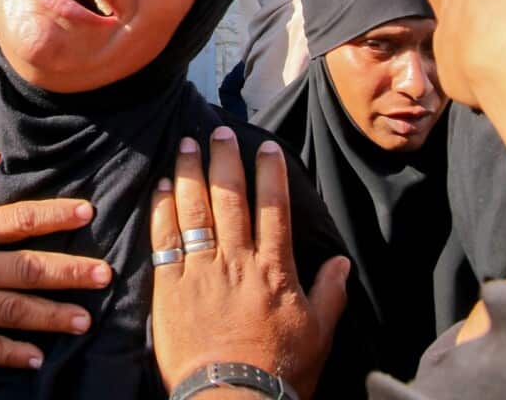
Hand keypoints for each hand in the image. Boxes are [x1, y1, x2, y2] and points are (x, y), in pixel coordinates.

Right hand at [0, 150, 112, 369]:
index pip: (20, 220)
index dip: (56, 215)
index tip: (88, 213)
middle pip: (29, 269)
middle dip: (71, 272)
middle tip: (106, 275)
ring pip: (15, 311)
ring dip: (53, 316)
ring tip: (86, 320)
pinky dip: (12, 354)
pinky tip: (38, 358)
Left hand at [150, 128, 348, 399]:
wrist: (234, 398)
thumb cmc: (280, 370)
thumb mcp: (319, 333)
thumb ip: (330, 292)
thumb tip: (342, 261)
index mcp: (275, 269)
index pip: (274, 208)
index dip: (270, 174)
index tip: (265, 147)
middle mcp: (238, 261)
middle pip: (231, 198)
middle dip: (224, 160)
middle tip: (217, 132)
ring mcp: (202, 271)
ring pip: (196, 210)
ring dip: (191, 173)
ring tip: (186, 144)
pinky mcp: (171, 287)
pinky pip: (166, 238)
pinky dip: (164, 209)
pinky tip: (163, 186)